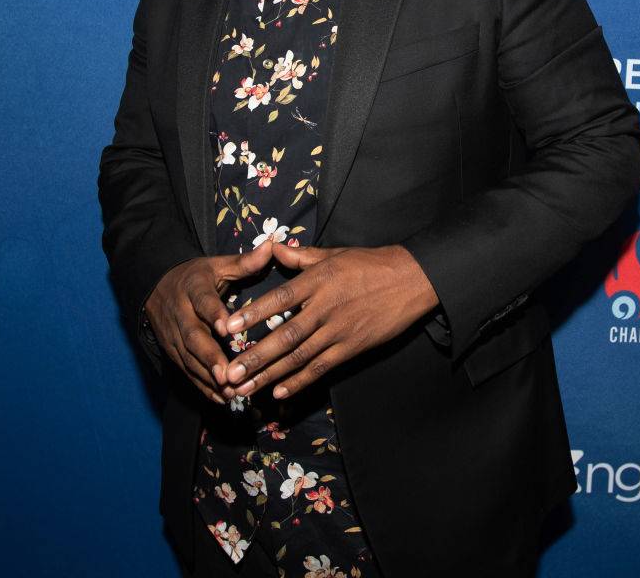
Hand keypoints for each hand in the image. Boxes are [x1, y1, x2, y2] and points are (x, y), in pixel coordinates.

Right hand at [144, 240, 273, 404]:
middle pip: (192, 336)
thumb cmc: (196, 276)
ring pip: (188, 358)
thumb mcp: (217, 265)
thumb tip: (272, 245)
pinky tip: (220, 398)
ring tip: (229, 392)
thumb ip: (244, 262)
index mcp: (193, 288)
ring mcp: (173, 335)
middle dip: (209, 356)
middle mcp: (180, 313)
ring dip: (207, 377)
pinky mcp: (171, 350)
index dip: (213, 315)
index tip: (227, 329)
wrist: (156, 286)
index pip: (203, 302)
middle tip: (227, 374)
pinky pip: (185, 370)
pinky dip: (201, 386)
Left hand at [222, 242, 438, 399]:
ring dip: (271, 375)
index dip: (254, 313)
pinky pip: (321, 367)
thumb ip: (300, 255)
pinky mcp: (351, 348)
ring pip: (300, 357)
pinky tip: (280, 392)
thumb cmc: (369, 263)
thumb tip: (270, 247)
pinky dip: (300, 381)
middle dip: (256, 356)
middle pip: (285, 335)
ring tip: (245, 388)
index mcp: (319, 280)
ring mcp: (339, 331)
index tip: (229, 326)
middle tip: (230, 373)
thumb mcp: (334, 254)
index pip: (280, 298)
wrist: (411, 280)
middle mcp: (326, 307)